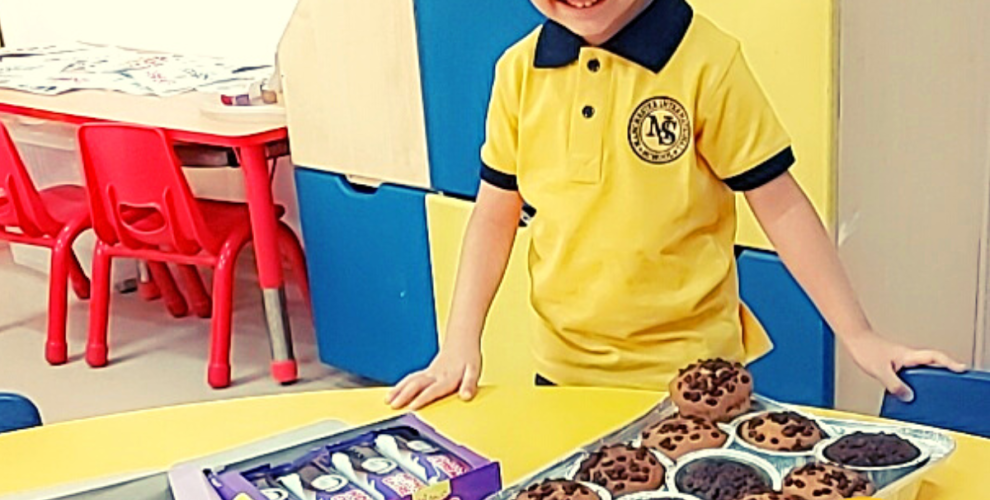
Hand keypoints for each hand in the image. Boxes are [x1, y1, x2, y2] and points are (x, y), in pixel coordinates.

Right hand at [386, 341, 481, 409]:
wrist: (462, 341)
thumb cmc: (468, 358)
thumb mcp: (474, 371)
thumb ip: (469, 384)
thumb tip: (466, 396)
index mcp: (447, 377)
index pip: (433, 389)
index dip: (422, 398)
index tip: (412, 406)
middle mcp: (435, 375)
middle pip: (417, 384)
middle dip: (404, 395)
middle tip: (393, 405)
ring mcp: (429, 373)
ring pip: (411, 380)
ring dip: (398, 390)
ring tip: (387, 400)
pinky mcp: (426, 372)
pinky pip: (411, 378)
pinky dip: (400, 386)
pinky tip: (393, 393)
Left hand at [843, 331, 966, 401]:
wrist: (854, 339)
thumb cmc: (865, 350)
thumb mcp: (880, 371)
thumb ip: (894, 385)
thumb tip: (908, 396)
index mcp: (908, 355)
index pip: (934, 357)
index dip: (949, 363)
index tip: (961, 369)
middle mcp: (907, 355)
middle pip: (933, 361)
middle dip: (945, 368)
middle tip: (955, 377)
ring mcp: (901, 358)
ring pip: (922, 365)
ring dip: (930, 373)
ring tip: (937, 385)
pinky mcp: (894, 361)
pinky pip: (911, 369)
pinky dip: (917, 376)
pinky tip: (913, 385)